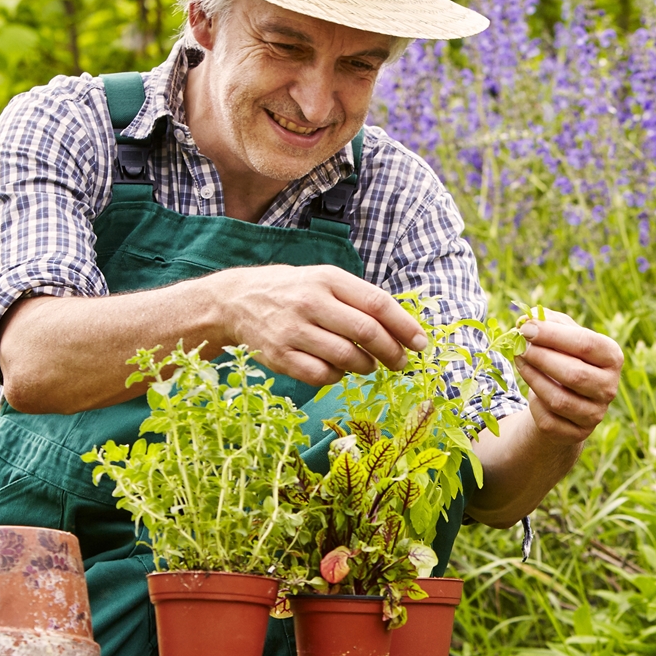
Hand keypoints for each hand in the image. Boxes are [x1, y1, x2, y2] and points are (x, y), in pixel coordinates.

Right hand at [206, 264, 427, 385]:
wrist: (235, 301)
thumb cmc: (291, 291)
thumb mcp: (323, 280)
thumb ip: (358, 298)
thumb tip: (402, 327)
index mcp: (327, 279)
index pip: (377, 303)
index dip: (404, 326)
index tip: (420, 343)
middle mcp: (311, 302)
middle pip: (366, 332)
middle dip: (391, 352)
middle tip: (401, 362)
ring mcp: (293, 330)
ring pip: (347, 357)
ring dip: (366, 366)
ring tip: (367, 364)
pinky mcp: (279, 356)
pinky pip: (322, 375)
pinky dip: (337, 376)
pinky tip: (337, 369)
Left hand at [515, 311, 621, 442]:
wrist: (566, 401)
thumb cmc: (565, 359)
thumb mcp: (561, 337)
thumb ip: (549, 322)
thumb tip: (529, 315)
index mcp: (612, 357)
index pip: (586, 344)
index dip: (553, 335)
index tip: (526, 327)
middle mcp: (609, 388)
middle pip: (574, 373)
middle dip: (541, 357)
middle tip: (519, 345)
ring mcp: (595, 414)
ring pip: (559, 399)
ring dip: (532, 377)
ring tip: (519, 360)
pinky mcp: (577, 433)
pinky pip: (548, 418)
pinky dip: (534, 402)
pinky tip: (530, 387)